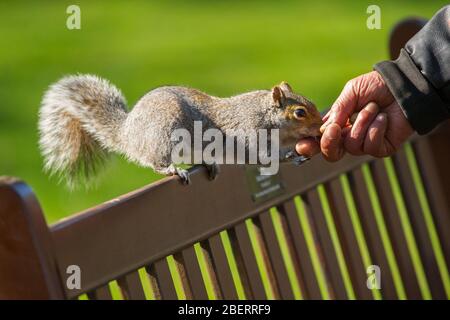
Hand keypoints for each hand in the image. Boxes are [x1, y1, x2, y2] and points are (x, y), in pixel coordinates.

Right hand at [296, 71, 413, 161]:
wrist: (404, 86)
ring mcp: (365, 144)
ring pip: (352, 146)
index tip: (302, 145)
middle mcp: (348, 137)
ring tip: (374, 108)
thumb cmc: (377, 86)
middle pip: (331, 154)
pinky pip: (370, 146)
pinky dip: (376, 128)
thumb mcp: (351, 92)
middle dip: (329, 143)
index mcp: (337, 124)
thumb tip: (324, 129)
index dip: (309, 146)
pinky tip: (383, 117)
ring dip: (362, 122)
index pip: (319, 140)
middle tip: (334, 129)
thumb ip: (337, 110)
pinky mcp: (382, 148)